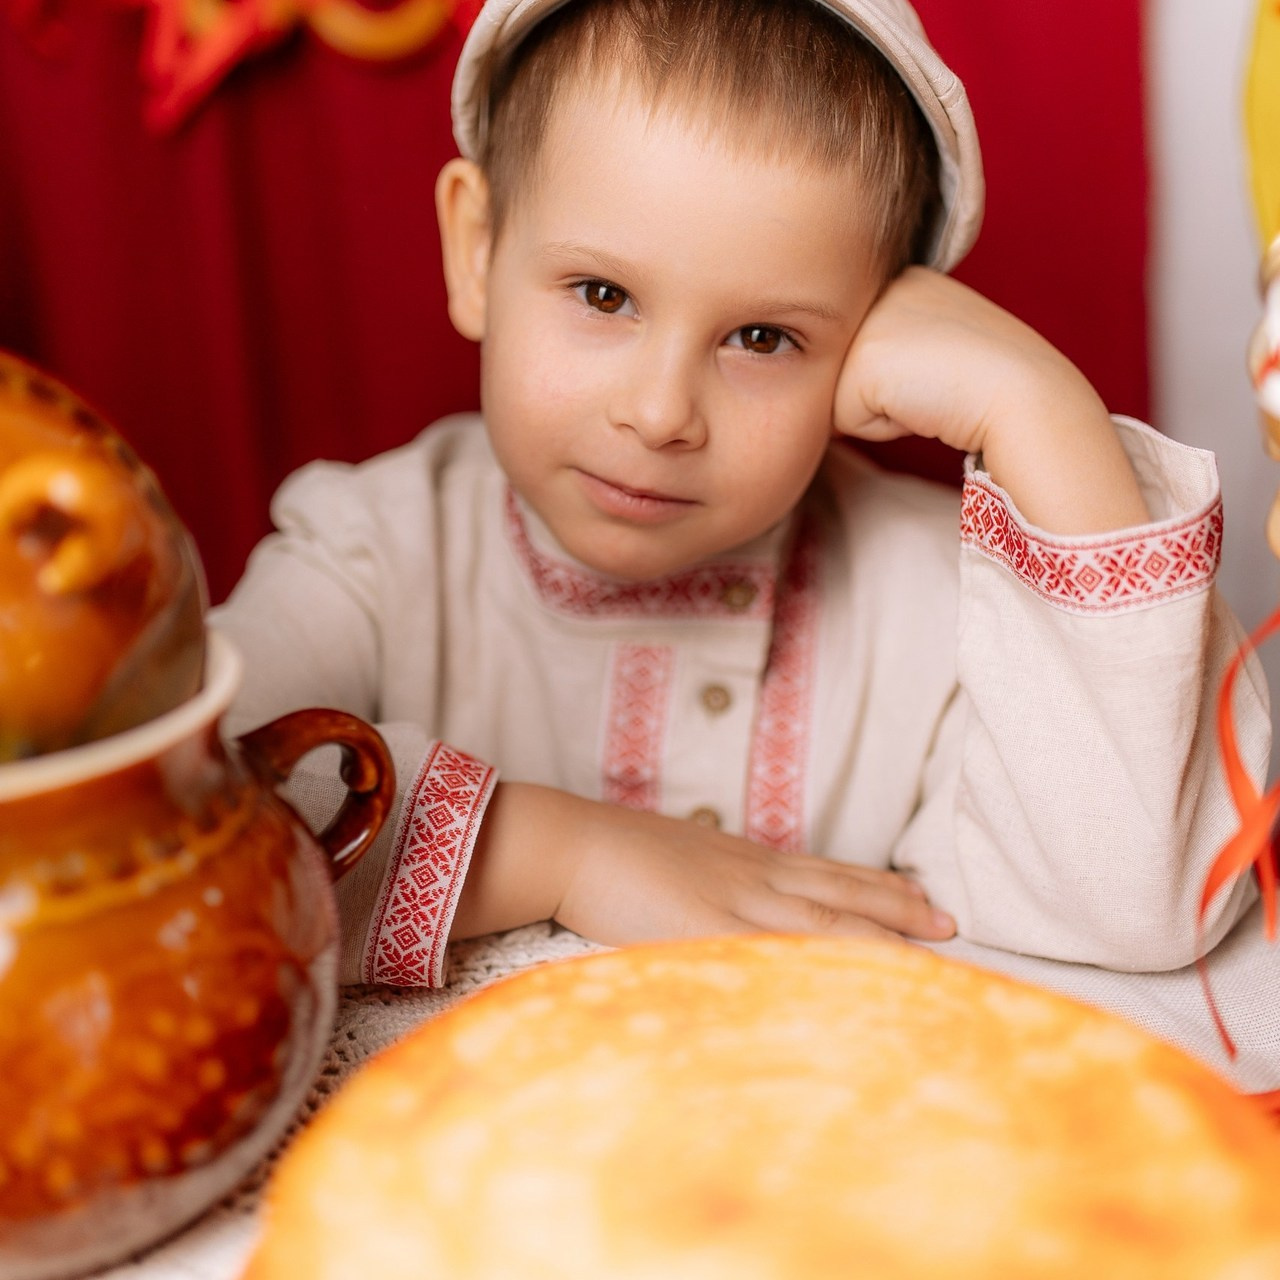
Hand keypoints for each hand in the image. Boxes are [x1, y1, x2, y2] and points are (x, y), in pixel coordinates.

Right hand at [450, 782, 954, 946]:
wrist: (571, 843)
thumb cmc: (616, 853)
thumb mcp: (679, 860)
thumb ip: (713, 878)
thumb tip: (735, 900)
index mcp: (743, 859)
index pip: (826, 872)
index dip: (877, 885)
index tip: (919, 895)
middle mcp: (750, 875)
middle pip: (839, 891)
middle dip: (898, 908)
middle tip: (950, 921)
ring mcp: (732, 901)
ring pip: (823, 918)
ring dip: (880, 932)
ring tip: (929, 943)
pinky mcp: (706, 928)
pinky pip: (773, 948)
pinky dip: (819, 961)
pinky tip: (853, 974)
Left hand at [835, 267, 1148, 533]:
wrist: (1021, 392)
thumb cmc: (992, 383)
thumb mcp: (939, 350)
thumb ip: (895, 355)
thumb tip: (849, 389)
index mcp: (904, 279)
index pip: (871, 353)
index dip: (906, 378)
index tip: (947, 369)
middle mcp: (877, 289)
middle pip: (848, 373)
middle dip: (885, 394)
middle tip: (937, 382)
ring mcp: (862, 322)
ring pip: (840, 397)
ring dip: (880, 411)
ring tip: (929, 391)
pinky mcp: (855, 362)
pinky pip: (843, 422)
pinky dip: (880, 427)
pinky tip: (918, 404)